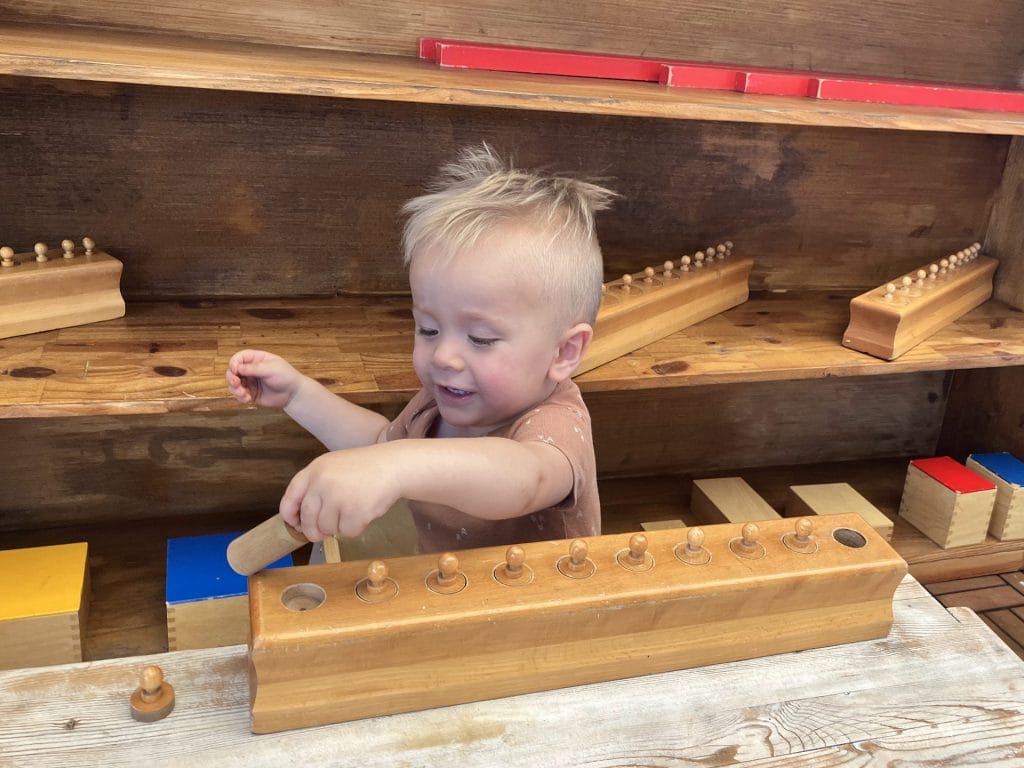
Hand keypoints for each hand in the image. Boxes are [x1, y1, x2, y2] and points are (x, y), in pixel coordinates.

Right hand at [225, 349, 302, 407]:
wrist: (293, 394)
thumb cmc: (285, 376)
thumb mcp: (271, 369)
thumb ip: (254, 368)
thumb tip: (236, 368)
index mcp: (256, 359)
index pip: (239, 358)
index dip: (234, 363)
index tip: (235, 370)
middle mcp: (250, 370)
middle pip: (233, 371)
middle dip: (231, 377)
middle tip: (236, 383)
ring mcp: (250, 382)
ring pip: (234, 384)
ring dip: (235, 389)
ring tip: (243, 394)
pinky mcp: (250, 394)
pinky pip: (239, 395)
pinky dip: (240, 397)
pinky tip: (248, 400)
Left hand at [279, 445, 398, 540]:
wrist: (393, 466)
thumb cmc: (364, 468)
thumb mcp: (333, 467)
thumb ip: (315, 486)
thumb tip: (299, 519)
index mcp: (314, 470)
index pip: (290, 498)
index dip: (290, 516)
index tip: (295, 524)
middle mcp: (322, 483)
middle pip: (307, 519)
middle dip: (314, 531)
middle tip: (323, 532)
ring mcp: (338, 497)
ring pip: (326, 528)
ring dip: (338, 527)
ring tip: (352, 511)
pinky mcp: (355, 512)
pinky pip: (346, 532)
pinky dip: (355, 528)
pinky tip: (364, 512)